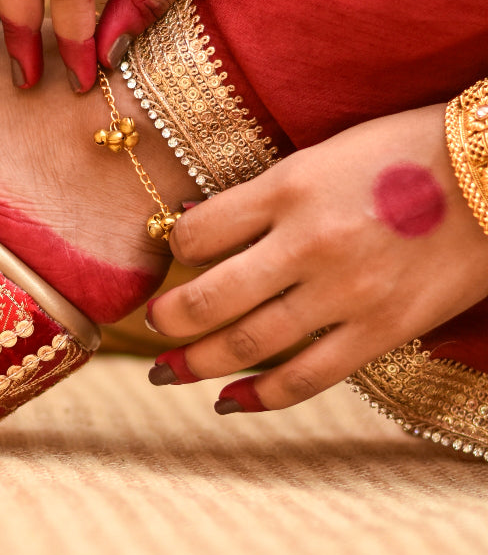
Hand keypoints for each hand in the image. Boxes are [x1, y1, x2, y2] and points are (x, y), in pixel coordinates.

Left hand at [146, 105, 487, 413]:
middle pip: (210, 298)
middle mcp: (307, 245)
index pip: (197, 233)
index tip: (175, 255)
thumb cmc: (404, 151)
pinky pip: (309, 377)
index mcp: (287, 188)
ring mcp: (345, 294)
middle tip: (151, 327)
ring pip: (249, 344)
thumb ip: (264, 195)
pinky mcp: (382, 330)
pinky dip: (262, 396)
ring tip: (166, 372)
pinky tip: (230, 402)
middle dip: (169, 320)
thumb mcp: (320, 155)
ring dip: (197, 363)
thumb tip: (203, 226)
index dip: (173, 248)